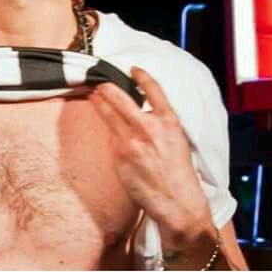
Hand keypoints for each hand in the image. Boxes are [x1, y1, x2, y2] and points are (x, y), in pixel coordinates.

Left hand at [88, 66, 211, 241]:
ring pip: (107, 112)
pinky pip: (108, 134)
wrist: (177, 203)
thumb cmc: (178, 173)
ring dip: (98, 101)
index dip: (141, 75)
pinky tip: (102, 122)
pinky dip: (106, 126)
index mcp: (169, 121)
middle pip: (118, 96)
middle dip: (105, 86)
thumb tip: (140, 109)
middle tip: (99, 81)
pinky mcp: (119, 154)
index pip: (153, 89)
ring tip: (92, 94)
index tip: (133, 68)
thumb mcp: (177, 140)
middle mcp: (149, 127)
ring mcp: (131, 140)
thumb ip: (159, 122)